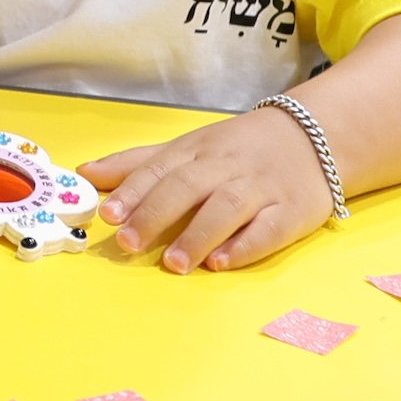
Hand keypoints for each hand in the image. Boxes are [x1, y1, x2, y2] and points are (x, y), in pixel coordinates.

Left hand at [78, 104, 332, 271]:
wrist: (314, 136)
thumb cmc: (237, 148)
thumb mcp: (187, 148)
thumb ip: (138, 164)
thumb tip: (85, 173)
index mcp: (196, 151)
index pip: (159, 169)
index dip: (132, 191)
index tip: (108, 214)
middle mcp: (224, 168)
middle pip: (186, 187)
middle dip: (156, 214)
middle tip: (128, 243)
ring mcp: (259, 188)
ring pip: (226, 208)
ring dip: (198, 235)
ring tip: (174, 264)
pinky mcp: (290, 211)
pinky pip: (267, 229)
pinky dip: (245, 246)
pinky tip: (222, 263)